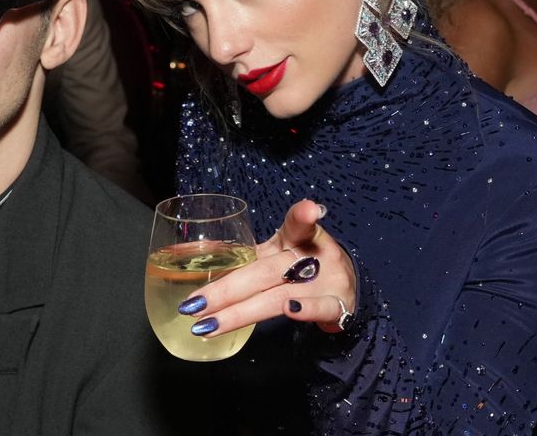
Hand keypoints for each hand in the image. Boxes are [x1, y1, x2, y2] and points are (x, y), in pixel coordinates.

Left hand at [180, 199, 356, 337]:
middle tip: (192, 304)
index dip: (301, 216)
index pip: (296, 225)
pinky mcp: (336, 306)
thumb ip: (243, 253)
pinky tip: (289, 311)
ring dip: (241, 312)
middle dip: (225, 289)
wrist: (347, 292)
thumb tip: (189, 250)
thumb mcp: (278, 253)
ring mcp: (324, 282)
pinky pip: (319, 308)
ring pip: (278, 294)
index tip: (309, 210)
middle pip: (265, 271)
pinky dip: (304, 310)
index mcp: (295, 240)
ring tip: (208, 325)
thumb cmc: (301, 268)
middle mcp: (310, 258)